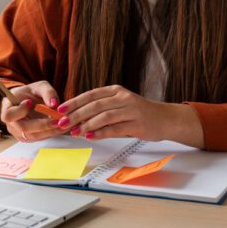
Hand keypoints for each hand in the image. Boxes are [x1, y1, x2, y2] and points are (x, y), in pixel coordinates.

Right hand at [0, 81, 65, 141]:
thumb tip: (54, 104)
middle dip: (42, 124)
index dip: (19, 111)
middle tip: (57, 120)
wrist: (27, 101)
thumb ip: (47, 92)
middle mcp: (11, 123)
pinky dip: (51, 133)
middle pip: (24, 128)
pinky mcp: (28, 138)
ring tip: (63, 124)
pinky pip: (39, 138)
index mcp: (8, 108)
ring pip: (33, 136)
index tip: (29, 102)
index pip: (8, 115)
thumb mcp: (40, 86)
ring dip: (49, 131)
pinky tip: (61, 128)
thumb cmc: (31, 93)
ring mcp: (18, 133)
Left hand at [57, 85, 173, 141]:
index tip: (60, 110)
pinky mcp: (137, 124)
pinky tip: (90, 137)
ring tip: (74, 132)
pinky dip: (100, 133)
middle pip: (95, 105)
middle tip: (63, 123)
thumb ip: (102, 108)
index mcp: (116, 90)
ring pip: (104, 116)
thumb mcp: (121, 104)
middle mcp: (123, 98)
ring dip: (86, 125)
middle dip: (76, 114)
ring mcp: (131, 110)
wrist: (166, 119)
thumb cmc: (140, 113)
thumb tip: (78, 118)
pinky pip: (115, 128)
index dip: (74, 102)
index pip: (91, 94)